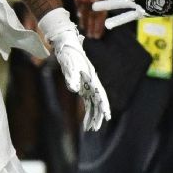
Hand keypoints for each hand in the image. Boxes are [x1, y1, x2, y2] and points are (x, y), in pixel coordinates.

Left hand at [38, 8, 110, 130]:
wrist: (66, 43)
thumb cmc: (69, 53)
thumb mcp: (69, 65)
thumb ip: (72, 77)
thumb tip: (74, 89)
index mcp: (92, 78)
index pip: (100, 95)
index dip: (104, 106)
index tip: (106, 116)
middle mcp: (92, 82)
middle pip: (98, 102)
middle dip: (98, 115)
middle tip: (95, 128)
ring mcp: (88, 84)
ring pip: (93, 103)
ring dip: (92, 115)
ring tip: (90, 128)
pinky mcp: (82, 84)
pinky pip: (87, 101)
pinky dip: (87, 110)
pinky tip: (85, 120)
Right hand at [72, 0, 107, 38]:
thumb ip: (104, 2)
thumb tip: (102, 15)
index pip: (100, 16)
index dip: (99, 26)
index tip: (98, 35)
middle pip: (92, 17)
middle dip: (92, 28)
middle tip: (93, 38)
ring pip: (84, 15)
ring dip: (86, 25)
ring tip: (87, 33)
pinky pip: (79, 9)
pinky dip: (81, 16)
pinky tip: (82, 23)